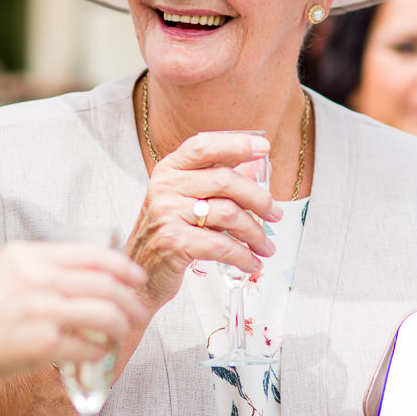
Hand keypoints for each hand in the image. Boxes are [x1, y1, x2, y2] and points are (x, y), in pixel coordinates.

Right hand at [0, 241, 147, 385]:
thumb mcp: (11, 267)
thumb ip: (49, 263)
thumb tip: (95, 269)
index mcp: (32, 257)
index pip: (93, 256)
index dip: (123, 267)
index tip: (136, 277)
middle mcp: (39, 280)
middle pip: (105, 285)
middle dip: (130, 300)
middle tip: (138, 311)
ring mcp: (42, 312)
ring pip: (104, 315)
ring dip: (121, 326)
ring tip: (122, 332)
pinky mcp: (44, 344)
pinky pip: (88, 346)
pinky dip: (99, 350)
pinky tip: (97, 351)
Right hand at [126, 131, 279, 307]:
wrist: (141, 271)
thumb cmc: (169, 231)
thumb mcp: (188, 200)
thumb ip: (219, 182)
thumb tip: (258, 166)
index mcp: (170, 169)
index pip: (203, 146)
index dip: (236, 144)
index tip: (263, 148)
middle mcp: (166, 187)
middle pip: (224, 180)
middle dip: (259, 199)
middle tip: (275, 214)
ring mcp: (167, 213)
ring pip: (228, 214)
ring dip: (255, 233)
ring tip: (265, 245)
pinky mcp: (173, 242)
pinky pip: (221, 245)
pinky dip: (242, 256)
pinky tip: (251, 261)